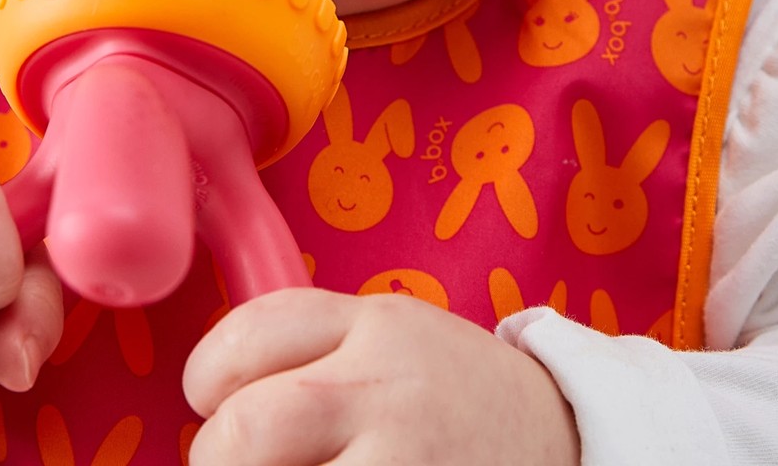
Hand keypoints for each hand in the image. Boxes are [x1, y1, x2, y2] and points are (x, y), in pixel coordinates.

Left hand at [183, 287, 579, 465]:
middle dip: (217, 457)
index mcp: (376, 324)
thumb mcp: (393, 340)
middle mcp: (388, 386)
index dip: (208, 371)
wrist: (572, 438)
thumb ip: (316, 351)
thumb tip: (212, 406)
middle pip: (253, 423)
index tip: (205, 402)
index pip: (256, 330)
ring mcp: (408, 459)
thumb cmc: (454, 398)